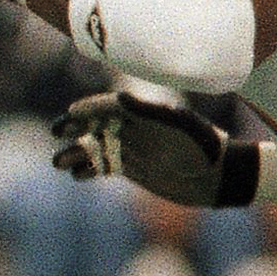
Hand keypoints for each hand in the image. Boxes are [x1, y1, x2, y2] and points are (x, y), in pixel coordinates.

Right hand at [53, 90, 251, 207]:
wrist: (219, 176)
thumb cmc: (204, 146)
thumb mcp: (180, 125)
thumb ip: (150, 112)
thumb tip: (120, 98)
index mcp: (143, 112)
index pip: (109, 106)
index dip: (89, 109)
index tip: (72, 113)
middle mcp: (133, 128)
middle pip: (95, 124)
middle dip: (74, 126)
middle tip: (57, 130)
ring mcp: (130, 148)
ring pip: (95, 148)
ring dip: (76, 153)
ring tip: (58, 162)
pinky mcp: (131, 168)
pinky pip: (103, 167)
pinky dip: (89, 170)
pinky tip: (77, 175)